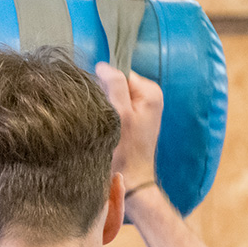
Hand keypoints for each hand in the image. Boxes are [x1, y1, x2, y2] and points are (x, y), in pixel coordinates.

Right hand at [95, 62, 162, 191]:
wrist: (130, 181)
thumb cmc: (125, 150)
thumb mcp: (120, 114)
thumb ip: (115, 85)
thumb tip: (102, 66)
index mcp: (150, 91)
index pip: (119, 74)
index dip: (104, 85)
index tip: (97, 103)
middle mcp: (149, 98)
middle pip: (116, 85)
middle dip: (104, 96)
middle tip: (99, 116)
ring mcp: (141, 110)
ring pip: (113, 98)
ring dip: (103, 108)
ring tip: (101, 124)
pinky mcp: (133, 122)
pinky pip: (115, 109)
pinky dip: (106, 116)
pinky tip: (103, 129)